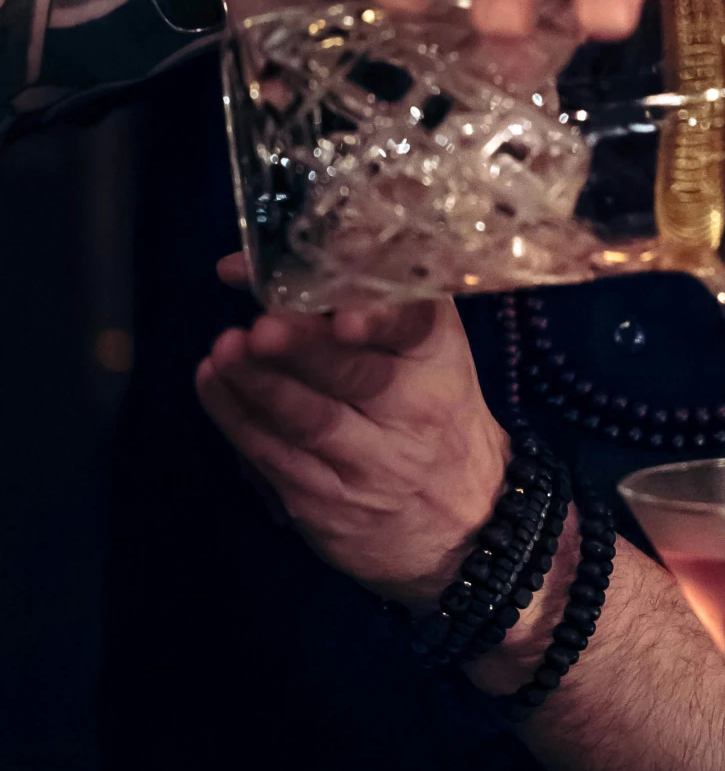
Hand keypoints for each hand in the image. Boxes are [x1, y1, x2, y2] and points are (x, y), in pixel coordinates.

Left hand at [195, 255, 511, 612]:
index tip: (346, 316)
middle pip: (356, 377)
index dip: (380, 319)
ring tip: (223, 352)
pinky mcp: (328, 503)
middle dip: (304, 349)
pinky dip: (237, 418)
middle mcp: (412, 411)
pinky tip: (213, 384)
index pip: (413, 328)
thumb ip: (376, 298)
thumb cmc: (434, 415)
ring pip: (309, 421)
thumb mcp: (431, 354)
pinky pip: (276, 458)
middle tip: (260, 328)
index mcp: (438, 360)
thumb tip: (297, 244)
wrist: (465, 526)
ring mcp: (370, 463)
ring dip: (260, 385)